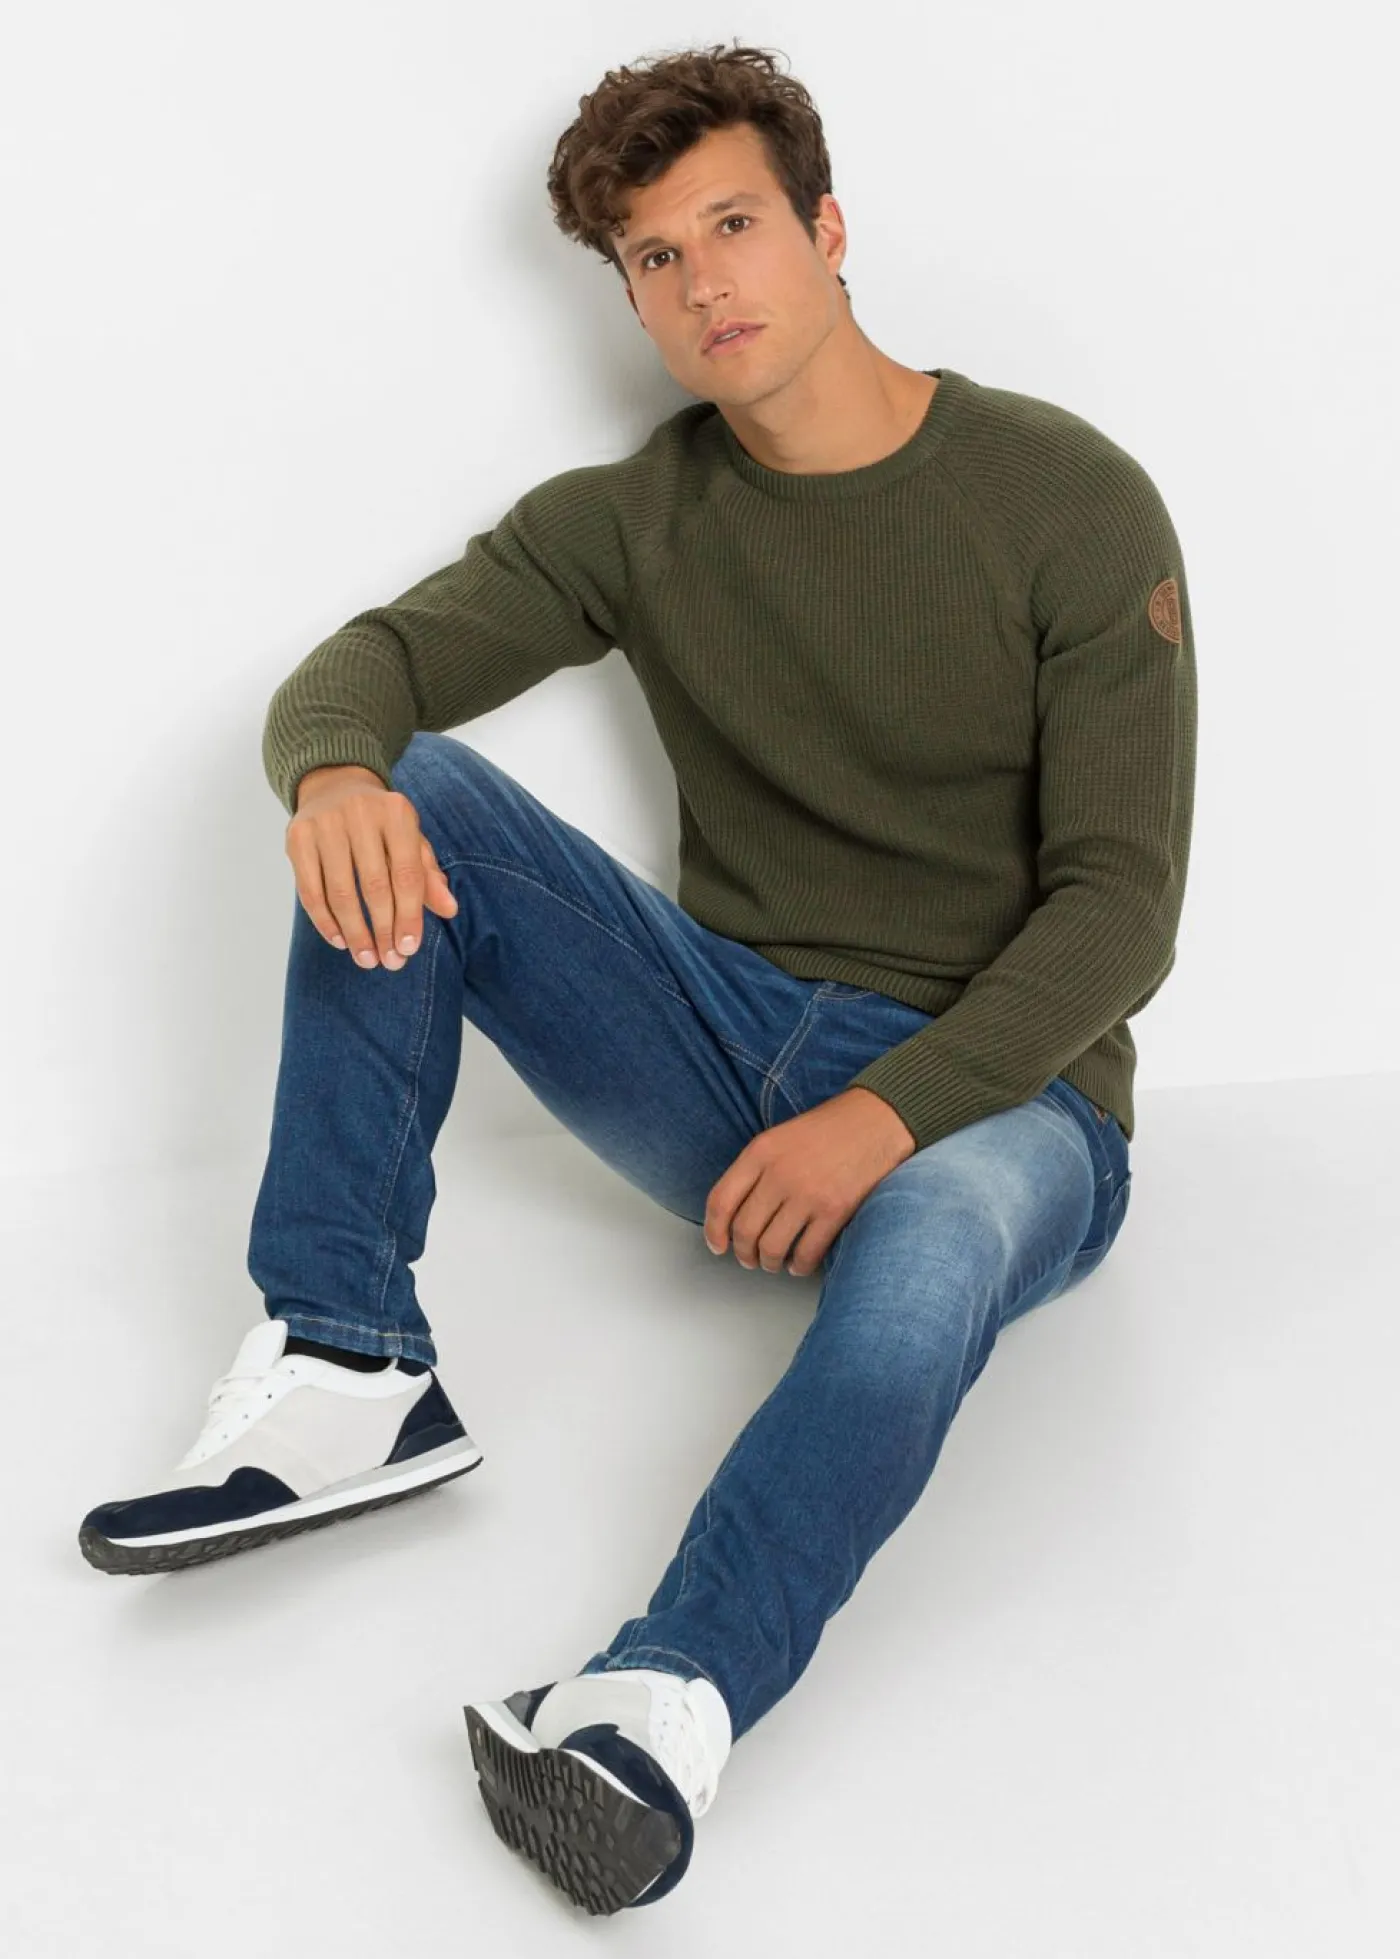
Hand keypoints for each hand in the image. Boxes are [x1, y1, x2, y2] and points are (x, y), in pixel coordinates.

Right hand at [287, 766, 457, 969]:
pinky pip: (310, 890)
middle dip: (383, 930)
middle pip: (375, 887)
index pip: (406, 875)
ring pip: (340, 893)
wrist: (334, 787)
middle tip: (389, 961)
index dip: (409, 915)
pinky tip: (340, 940)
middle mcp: (361, 813)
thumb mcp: (410, 840)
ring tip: (366, 959)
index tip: (409, 948)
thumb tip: (449, 910)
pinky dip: (325, 921)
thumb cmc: (381, 824)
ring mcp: (325, 824)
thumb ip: (428, 875)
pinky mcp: (298, 837)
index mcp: (397, 813)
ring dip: (355, 932)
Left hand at [704, 1086, 916, 1276]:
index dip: (714, 1231)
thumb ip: (756, 1170)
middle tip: (750, 1258)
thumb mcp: (780, 1137)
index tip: (718, 1245)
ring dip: (769, 1263)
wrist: (877, 1119)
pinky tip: (800, 1263)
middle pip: (744, 1231)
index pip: (721, 1201)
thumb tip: (735, 1214)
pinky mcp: (835, 1211)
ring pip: (771, 1248)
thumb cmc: (829, 1130)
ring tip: (775, 1262)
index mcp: (760, 1152)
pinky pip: (806, 1254)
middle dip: (744, 1253)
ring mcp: (808, 1193)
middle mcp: (780, 1173)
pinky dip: (799, 1266)